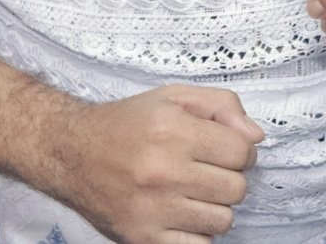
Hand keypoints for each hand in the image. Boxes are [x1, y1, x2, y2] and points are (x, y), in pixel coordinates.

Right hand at [41, 86, 263, 242]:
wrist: (70, 152)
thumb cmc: (126, 123)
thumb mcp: (173, 97)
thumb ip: (221, 105)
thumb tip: (255, 137)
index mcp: (172, 129)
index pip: (242, 152)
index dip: (238, 151)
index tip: (222, 151)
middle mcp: (162, 169)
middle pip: (236, 189)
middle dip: (227, 179)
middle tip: (204, 171)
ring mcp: (153, 207)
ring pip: (222, 220)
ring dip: (213, 207)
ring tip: (191, 193)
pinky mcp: (142, 236)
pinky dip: (197, 234)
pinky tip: (181, 216)